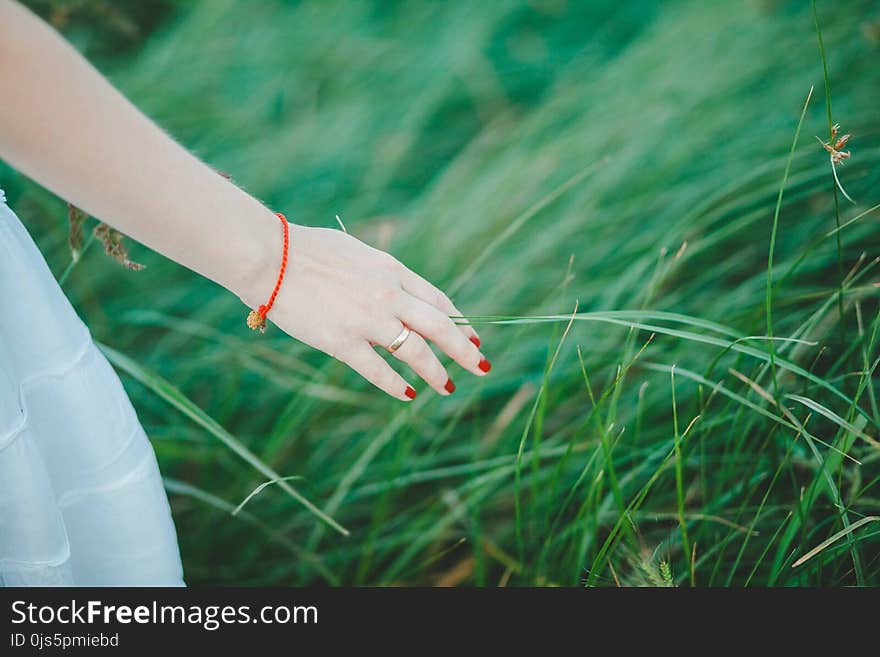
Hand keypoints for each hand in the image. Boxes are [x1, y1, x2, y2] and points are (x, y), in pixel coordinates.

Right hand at [248, 224, 489, 400]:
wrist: (270, 257)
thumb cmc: (306, 251)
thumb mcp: (356, 253)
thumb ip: (380, 274)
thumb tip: (395, 292)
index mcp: (392, 270)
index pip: (438, 300)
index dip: (459, 321)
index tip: (473, 337)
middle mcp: (389, 295)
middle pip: (440, 326)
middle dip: (465, 350)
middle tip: (482, 367)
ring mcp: (368, 320)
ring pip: (416, 352)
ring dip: (436, 372)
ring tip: (448, 387)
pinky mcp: (343, 342)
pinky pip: (378, 370)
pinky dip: (396, 385)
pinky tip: (408, 395)